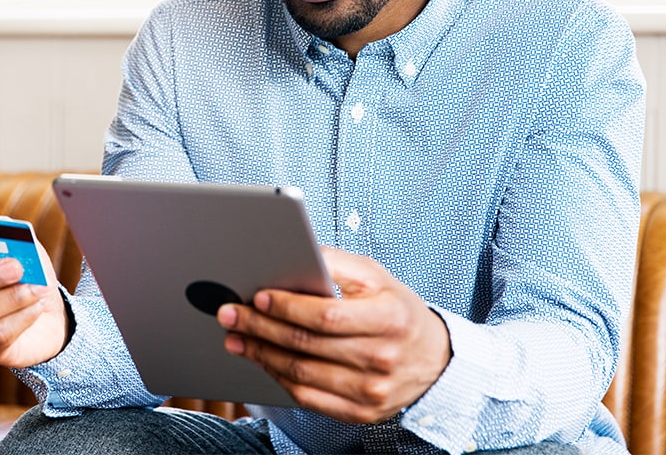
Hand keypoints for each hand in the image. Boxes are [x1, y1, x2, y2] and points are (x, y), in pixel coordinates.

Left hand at [218, 246, 451, 423]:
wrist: (435, 359)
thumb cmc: (397, 311)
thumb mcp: (376, 277)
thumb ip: (334, 263)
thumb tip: (291, 253)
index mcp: (389, 318)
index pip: (327, 315)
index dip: (287, 307)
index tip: (258, 296)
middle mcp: (382, 357)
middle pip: (307, 344)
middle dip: (260, 327)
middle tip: (230, 315)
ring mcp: (372, 390)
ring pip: (301, 372)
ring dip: (261, 354)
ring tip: (236, 338)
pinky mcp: (362, 412)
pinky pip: (308, 397)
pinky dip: (279, 378)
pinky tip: (263, 361)